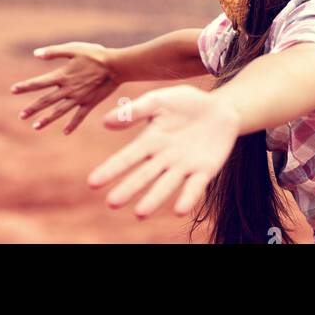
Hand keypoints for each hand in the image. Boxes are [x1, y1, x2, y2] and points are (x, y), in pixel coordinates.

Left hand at [11, 42, 119, 133]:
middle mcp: (68, 90)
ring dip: (47, 119)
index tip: (13, 90)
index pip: (39, 83)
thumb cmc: (95, 55)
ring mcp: (79, 99)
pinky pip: (79, 117)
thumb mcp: (73, 48)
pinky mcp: (89, 103)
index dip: (25, 87)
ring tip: (35, 127)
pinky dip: (72, 124)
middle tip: (21, 116)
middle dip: (32, 108)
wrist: (116, 66)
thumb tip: (35, 54)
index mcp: (62, 76)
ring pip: (59, 112)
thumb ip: (54, 52)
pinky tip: (65, 132)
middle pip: (46, 101)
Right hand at [88, 85, 240, 218]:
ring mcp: (183, 166)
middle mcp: (163, 158)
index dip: (111, 170)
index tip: (93, 182)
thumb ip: (136, 110)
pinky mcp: (204, 171)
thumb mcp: (160, 100)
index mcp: (150, 141)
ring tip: (140, 214)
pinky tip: (179, 210)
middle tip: (112, 203)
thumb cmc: (186, 103)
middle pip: (143, 176)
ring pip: (166, 185)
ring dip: (153, 199)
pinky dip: (187, 197)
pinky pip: (195, 186)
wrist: (221, 108)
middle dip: (128, 189)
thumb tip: (105, 122)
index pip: (127, 158)